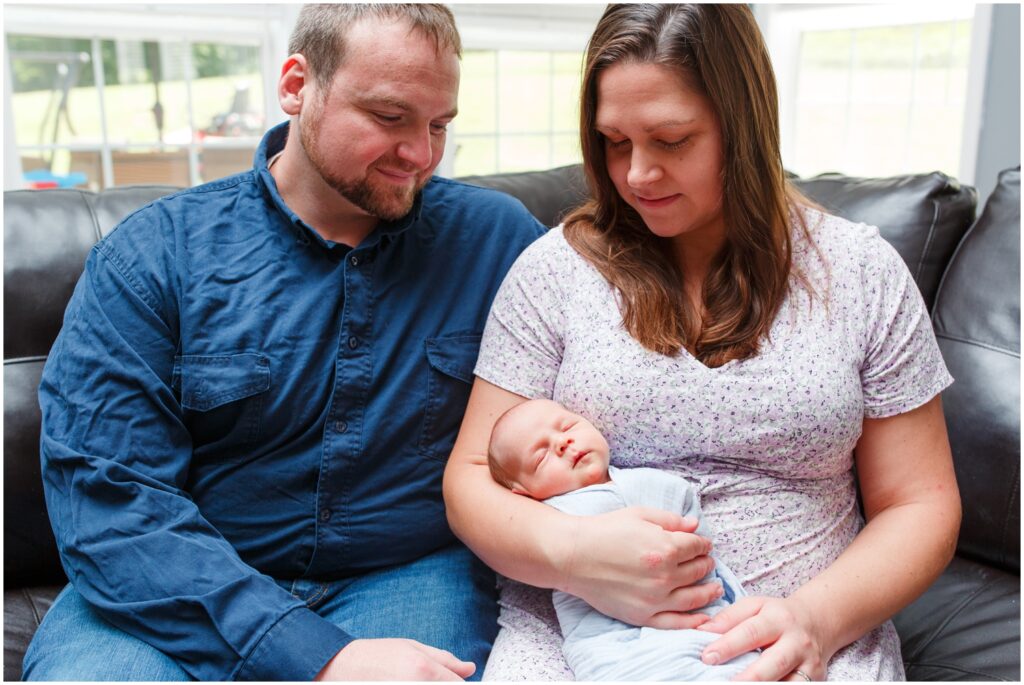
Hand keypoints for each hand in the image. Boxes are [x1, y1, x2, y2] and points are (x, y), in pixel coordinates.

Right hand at [315, 638, 475, 680]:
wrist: (343, 668)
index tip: (458, 681)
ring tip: (414, 679)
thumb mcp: (413, 648)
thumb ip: (444, 660)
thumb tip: (469, 669)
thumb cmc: (377, 655)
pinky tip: (407, 683)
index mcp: (423, 670)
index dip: (461, 684)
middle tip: (430, 678)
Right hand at [562, 506, 721, 628]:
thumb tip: (695, 525)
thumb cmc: (603, 530)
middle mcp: (665, 576)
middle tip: (708, 562)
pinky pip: (676, 623)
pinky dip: (694, 621)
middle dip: (706, 564)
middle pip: (698, 571)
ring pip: (694, 598)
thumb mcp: (639, 514)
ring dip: (709, 591)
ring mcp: (655, 599)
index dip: (703, 543)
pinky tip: (704, 617)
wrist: (573, 555)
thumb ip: (670, 520)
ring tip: (715, 588)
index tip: (703, 544)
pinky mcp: (642, 616)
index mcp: (666, 547)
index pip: (696, 546)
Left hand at [697, 596, 831, 680]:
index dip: (728, 646)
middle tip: (723, 683)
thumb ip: (728, 617)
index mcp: (778, 618)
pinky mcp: (817, 678)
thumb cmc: (777, 615)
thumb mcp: (754, 606)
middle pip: (773, 663)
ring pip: (788, 683)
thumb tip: (702, 631)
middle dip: (748, 677)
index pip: (750, 633)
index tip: (707, 657)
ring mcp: (809, 663)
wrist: (817, 621)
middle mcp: (796, 641)